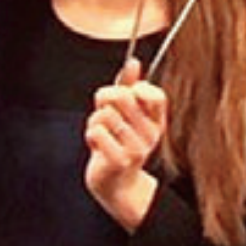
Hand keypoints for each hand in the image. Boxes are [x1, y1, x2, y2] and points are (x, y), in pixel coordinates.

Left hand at [84, 57, 167, 231]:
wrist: (115, 183)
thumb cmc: (119, 142)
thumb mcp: (126, 113)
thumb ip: (128, 86)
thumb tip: (133, 61)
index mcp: (156, 120)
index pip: (155, 94)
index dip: (135, 88)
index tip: (126, 96)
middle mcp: (150, 134)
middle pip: (122, 96)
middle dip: (104, 99)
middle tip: (104, 112)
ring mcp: (137, 148)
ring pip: (105, 114)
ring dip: (95, 121)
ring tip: (102, 134)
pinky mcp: (119, 160)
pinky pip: (96, 131)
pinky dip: (90, 135)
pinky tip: (97, 146)